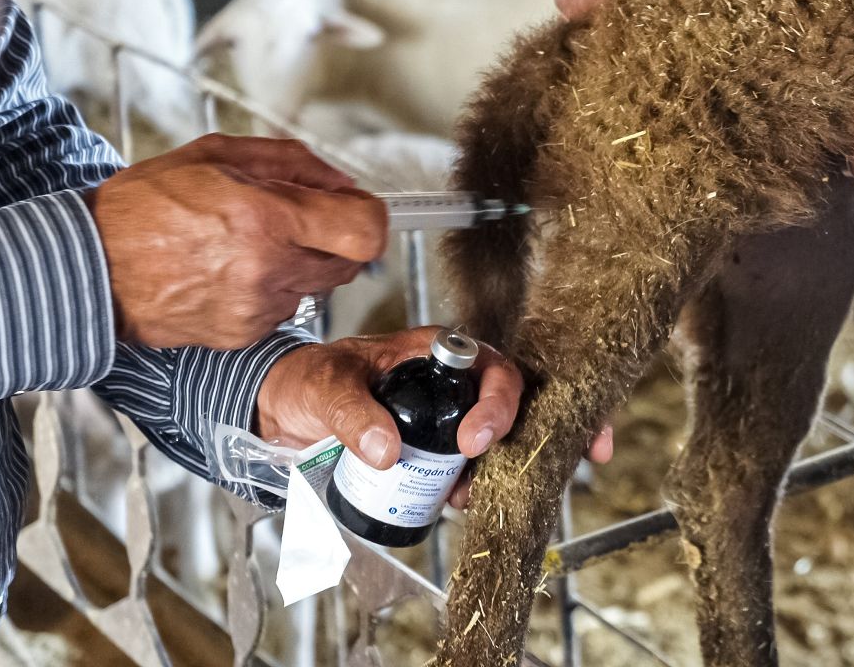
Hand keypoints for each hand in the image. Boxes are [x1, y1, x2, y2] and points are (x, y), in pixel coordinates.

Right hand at [87, 134, 389, 348]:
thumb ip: (291, 164)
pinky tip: (231, 272)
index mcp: (267, 218)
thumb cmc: (146, 206)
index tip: (360, 209)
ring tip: (250, 245)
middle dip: (336, 238)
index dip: (372, 218)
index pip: (365, 231)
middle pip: (352, 262)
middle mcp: (269, 268)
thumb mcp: (217, 157)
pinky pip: (285, 308)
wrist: (91, 267)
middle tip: (298, 221)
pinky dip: (272, 289)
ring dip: (301, 264)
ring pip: (318, 286)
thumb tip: (344, 181)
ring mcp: (258, 307)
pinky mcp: (244, 334)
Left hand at [256, 327, 612, 509]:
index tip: (476, 440)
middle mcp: (455, 382)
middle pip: (520, 401)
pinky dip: (484, 484)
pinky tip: (468, 502)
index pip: (491, 367)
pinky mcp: (440, 449)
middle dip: (552, 429)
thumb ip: (352, 413)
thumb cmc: (307, 380)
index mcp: (437, 352)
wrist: (284, 410)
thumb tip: (384, 448)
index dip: (503, 400)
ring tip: (480, 496)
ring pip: (507, 436)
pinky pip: (477, 465)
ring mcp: (451, 416)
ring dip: (513, 466)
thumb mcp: (325, 388)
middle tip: (570, 461)